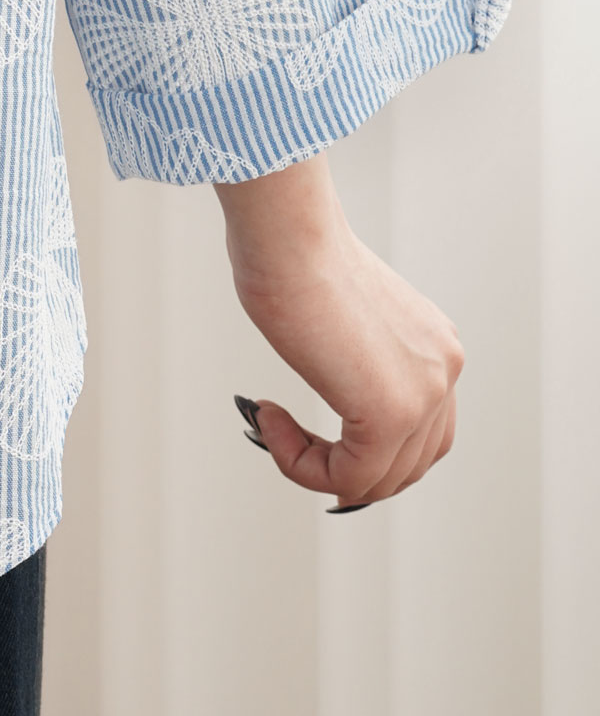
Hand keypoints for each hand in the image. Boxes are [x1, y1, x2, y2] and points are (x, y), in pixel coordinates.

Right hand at [215, 154, 462, 511]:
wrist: (288, 234)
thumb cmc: (294, 254)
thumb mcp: (344, 316)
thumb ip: (355, 355)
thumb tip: (329, 379)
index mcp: (435, 347)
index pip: (419, 434)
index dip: (357, 445)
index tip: (302, 420)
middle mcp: (443, 372)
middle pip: (405, 465)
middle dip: (340, 465)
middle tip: (285, 435)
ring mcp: (424, 395)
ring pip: (377, 480)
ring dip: (315, 466)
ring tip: (273, 425)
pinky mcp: (391, 415)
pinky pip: (350, 478)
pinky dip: (301, 464)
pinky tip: (271, 420)